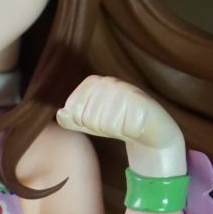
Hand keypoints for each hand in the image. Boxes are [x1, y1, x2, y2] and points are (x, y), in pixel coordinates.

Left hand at [57, 74, 183, 173]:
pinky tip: (133, 126)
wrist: (151, 130)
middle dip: (97, 127)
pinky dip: (125, 131)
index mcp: (94, 82)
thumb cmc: (119, 123)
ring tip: (123, 123)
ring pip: (102, 122)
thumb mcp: (92, 122)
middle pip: (86, 116)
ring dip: (112, 129)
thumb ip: (73, 119)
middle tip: (113, 123)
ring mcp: (125, 91)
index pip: (73, 109)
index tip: (98, 119)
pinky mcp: (140, 103)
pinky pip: (120, 126)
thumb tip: (61, 114)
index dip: (83, 121)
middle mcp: (109, 82)